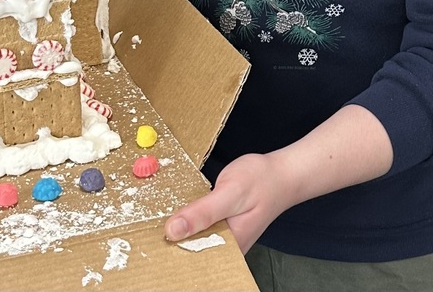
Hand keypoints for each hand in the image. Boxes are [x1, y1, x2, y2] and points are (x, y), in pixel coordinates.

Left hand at [164, 153, 292, 253]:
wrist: (282, 174)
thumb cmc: (261, 181)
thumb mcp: (230, 192)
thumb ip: (202, 212)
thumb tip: (172, 230)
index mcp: (230, 247)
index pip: (193, 259)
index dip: (171, 252)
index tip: (150, 244)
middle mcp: (227, 248)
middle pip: (192, 251)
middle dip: (174, 242)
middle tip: (152, 231)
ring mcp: (225, 238)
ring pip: (195, 240)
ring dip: (180, 231)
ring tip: (161, 224)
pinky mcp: (223, 227)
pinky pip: (201, 230)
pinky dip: (190, 222)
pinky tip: (180, 217)